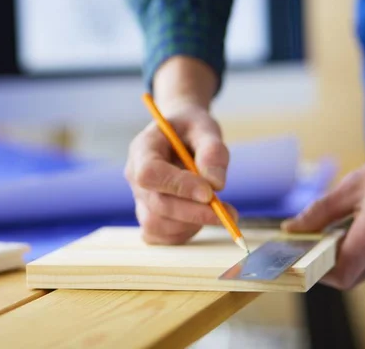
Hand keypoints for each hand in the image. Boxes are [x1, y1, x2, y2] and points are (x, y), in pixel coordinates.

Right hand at [124, 101, 236, 244]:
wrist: (180, 134)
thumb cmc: (191, 128)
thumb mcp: (205, 128)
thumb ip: (212, 151)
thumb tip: (216, 185)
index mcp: (142, 148)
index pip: (150, 173)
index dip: (178, 186)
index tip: (210, 193)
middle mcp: (134, 175)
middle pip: (156, 205)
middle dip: (195, 213)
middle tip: (229, 213)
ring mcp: (139, 198)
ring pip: (156, 224)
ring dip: (191, 224)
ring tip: (217, 210)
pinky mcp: (148, 214)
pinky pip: (159, 236)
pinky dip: (183, 233)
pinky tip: (201, 218)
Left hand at [282, 145, 364, 289]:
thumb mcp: (351, 186)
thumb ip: (319, 212)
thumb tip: (290, 229)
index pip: (342, 273)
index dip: (318, 271)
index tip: (301, 255)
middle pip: (352, 278)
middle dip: (328, 264)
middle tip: (312, 243)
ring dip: (347, 261)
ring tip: (336, 234)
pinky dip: (364, 257)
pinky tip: (358, 234)